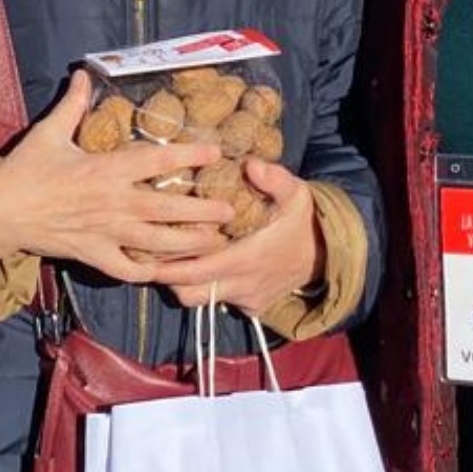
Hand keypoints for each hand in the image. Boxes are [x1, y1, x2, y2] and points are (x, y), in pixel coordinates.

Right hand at [0, 71, 231, 284]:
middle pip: (168, 210)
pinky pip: (129, 270)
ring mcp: (106, 234)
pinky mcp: (94, 256)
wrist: (0, 212)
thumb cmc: (26, 170)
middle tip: (230, 210)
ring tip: (214, 243)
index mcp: (106, 169)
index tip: (214, 152)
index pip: (157, 161)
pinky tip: (169, 269)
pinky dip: (150, 272)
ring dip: (189, 245)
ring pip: (157, 244)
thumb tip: (84, 74)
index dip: (189, 155)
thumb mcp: (50, 132)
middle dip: (203, 211)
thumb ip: (73, 104)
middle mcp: (113, 203)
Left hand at [151, 158, 321, 316]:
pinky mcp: (253, 307)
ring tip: (168, 260)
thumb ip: (273, 179)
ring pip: (200, 300)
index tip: (147, 247)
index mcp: (248, 257)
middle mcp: (244, 283)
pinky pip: (220, 303)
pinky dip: (206, 289)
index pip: (197, 270)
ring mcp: (247, 298)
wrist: (327, 253)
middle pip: (189, 290)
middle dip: (164, 276)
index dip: (167, 264)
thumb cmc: (303, 219)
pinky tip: (199, 267)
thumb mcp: (295, 192)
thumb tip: (250, 165)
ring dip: (183, 284)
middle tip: (145, 255)